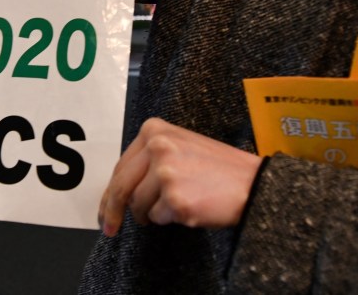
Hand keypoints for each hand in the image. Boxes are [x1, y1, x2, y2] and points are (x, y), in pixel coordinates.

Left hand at [98, 118, 261, 235]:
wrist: (253, 182)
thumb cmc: (219, 169)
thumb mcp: (179, 147)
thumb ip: (148, 159)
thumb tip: (118, 188)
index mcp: (154, 130)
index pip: (121, 166)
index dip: (110, 191)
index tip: (104, 208)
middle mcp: (157, 146)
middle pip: (120, 186)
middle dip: (112, 210)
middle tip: (109, 227)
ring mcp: (165, 171)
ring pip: (138, 205)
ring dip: (153, 213)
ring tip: (178, 204)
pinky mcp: (174, 198)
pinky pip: (158, 218)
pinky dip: (171, 219)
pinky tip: (191, 206)